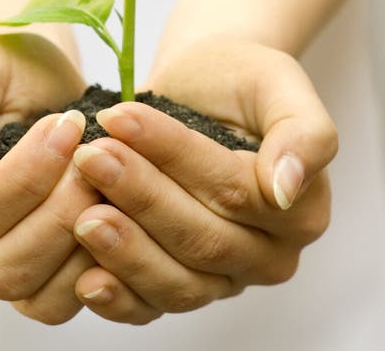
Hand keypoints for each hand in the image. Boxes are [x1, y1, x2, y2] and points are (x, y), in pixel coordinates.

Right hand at [0, 33, 100, 323]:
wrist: (37, 77)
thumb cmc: (2, 67)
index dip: (26, 176)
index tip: (68, 125)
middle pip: (0, 268)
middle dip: (59, 214)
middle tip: (97, 159)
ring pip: (34, 294)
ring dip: (82, 243)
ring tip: (109, 182)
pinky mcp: (39, 276)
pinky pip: (63, 300)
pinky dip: (97, 269)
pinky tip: (119, 215)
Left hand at [70, 37, 337, 323]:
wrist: (202, 85)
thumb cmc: (238, 77)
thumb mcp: (277, 81)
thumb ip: (304, 132)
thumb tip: (285, 190)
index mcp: (302, 209)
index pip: (235, 190)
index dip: (175, 157)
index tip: (121, 118)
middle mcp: (269, 254)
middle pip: (201, 237)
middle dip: (140, 196)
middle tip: (89, 156)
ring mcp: (224, 278)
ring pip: (177, 280)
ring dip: (124, 248)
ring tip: (81, 210)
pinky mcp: (182, 285)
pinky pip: (152, 306)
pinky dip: (118, 297)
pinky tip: (84, 277)